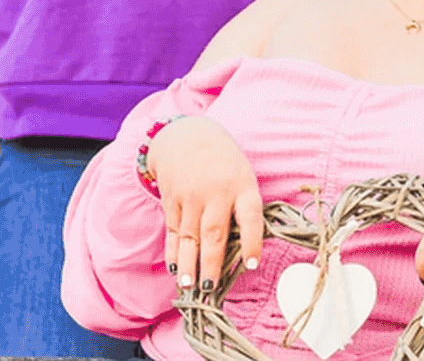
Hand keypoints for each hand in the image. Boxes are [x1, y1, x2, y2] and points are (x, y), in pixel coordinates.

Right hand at [144, 116, 265, 288]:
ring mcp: (191, 197)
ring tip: (189, 287)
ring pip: (190, 237)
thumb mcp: (244, 176)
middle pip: (213, 233)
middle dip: (211, 263)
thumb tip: (242, 250)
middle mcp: (216, 193)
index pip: (250, 216)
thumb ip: (243, 208)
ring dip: (189, 264)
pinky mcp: (172, 201)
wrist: (186, 136)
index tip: (251, 265)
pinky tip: (176, 269)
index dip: (252, 242)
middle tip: (210, 287)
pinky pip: (174, 231)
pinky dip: (174, 252)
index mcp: (242, 186)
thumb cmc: (224, 163)